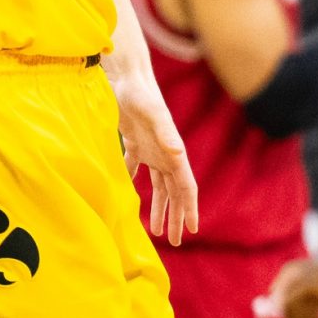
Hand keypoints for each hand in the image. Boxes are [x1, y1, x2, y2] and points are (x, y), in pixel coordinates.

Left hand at [117, 78, 197, 245]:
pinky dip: (135, 182)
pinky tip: (128, 197)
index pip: (185, 186)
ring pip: (158, 185)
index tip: (192, 229)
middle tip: (176, 241)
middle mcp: (166, 153)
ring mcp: (151, 148)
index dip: (190, 208)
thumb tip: (178, 153)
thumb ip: (165, 133)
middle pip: (174, 191)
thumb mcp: (153, 114)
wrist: (126, 76)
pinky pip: (136, 168)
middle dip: (176, 215)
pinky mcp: (135, 142)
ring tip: (156, 230)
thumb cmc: (140, 94)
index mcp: (174, 151)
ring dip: (159, 206)